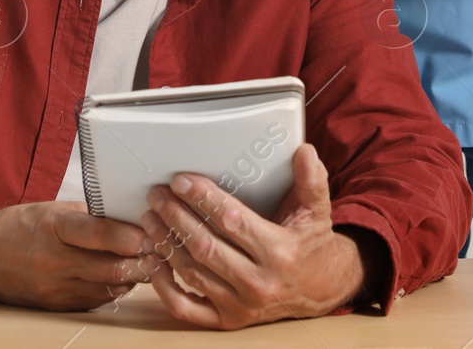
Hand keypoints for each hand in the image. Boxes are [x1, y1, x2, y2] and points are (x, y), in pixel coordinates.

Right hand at [0, 201, 152, 311]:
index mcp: (54, 228)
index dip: (129, 236)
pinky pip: (96, 300)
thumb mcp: (53, 210)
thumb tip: (128, 218)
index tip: (149, 234)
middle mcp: (55, 261)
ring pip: (108, 287)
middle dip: (142, 261)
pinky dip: (114, 288)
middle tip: (159, 252)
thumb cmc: (20, 227)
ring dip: (132, 277)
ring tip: (147, 265)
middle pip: (110, 267)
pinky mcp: (57, 305)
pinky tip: (123, 277)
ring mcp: (56, 287)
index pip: (99, 233)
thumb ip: (89, 215)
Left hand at [138, 144, 369, 329]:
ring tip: (150, 219)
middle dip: (175, 217)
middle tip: (157, 195)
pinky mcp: (228, 320)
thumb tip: (305, 151)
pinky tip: (153, 261)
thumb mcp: (317, 210)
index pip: (232, 220)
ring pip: (192, 274)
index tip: (180, 181)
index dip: (203, 199)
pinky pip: (186, 308)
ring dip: (166, 244)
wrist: (322, 290)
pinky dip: (163, 287)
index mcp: (279, 251)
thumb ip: (311, 180)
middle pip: (205, 246)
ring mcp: (241, 305)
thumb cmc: (311, 244)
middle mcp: (259, 282)